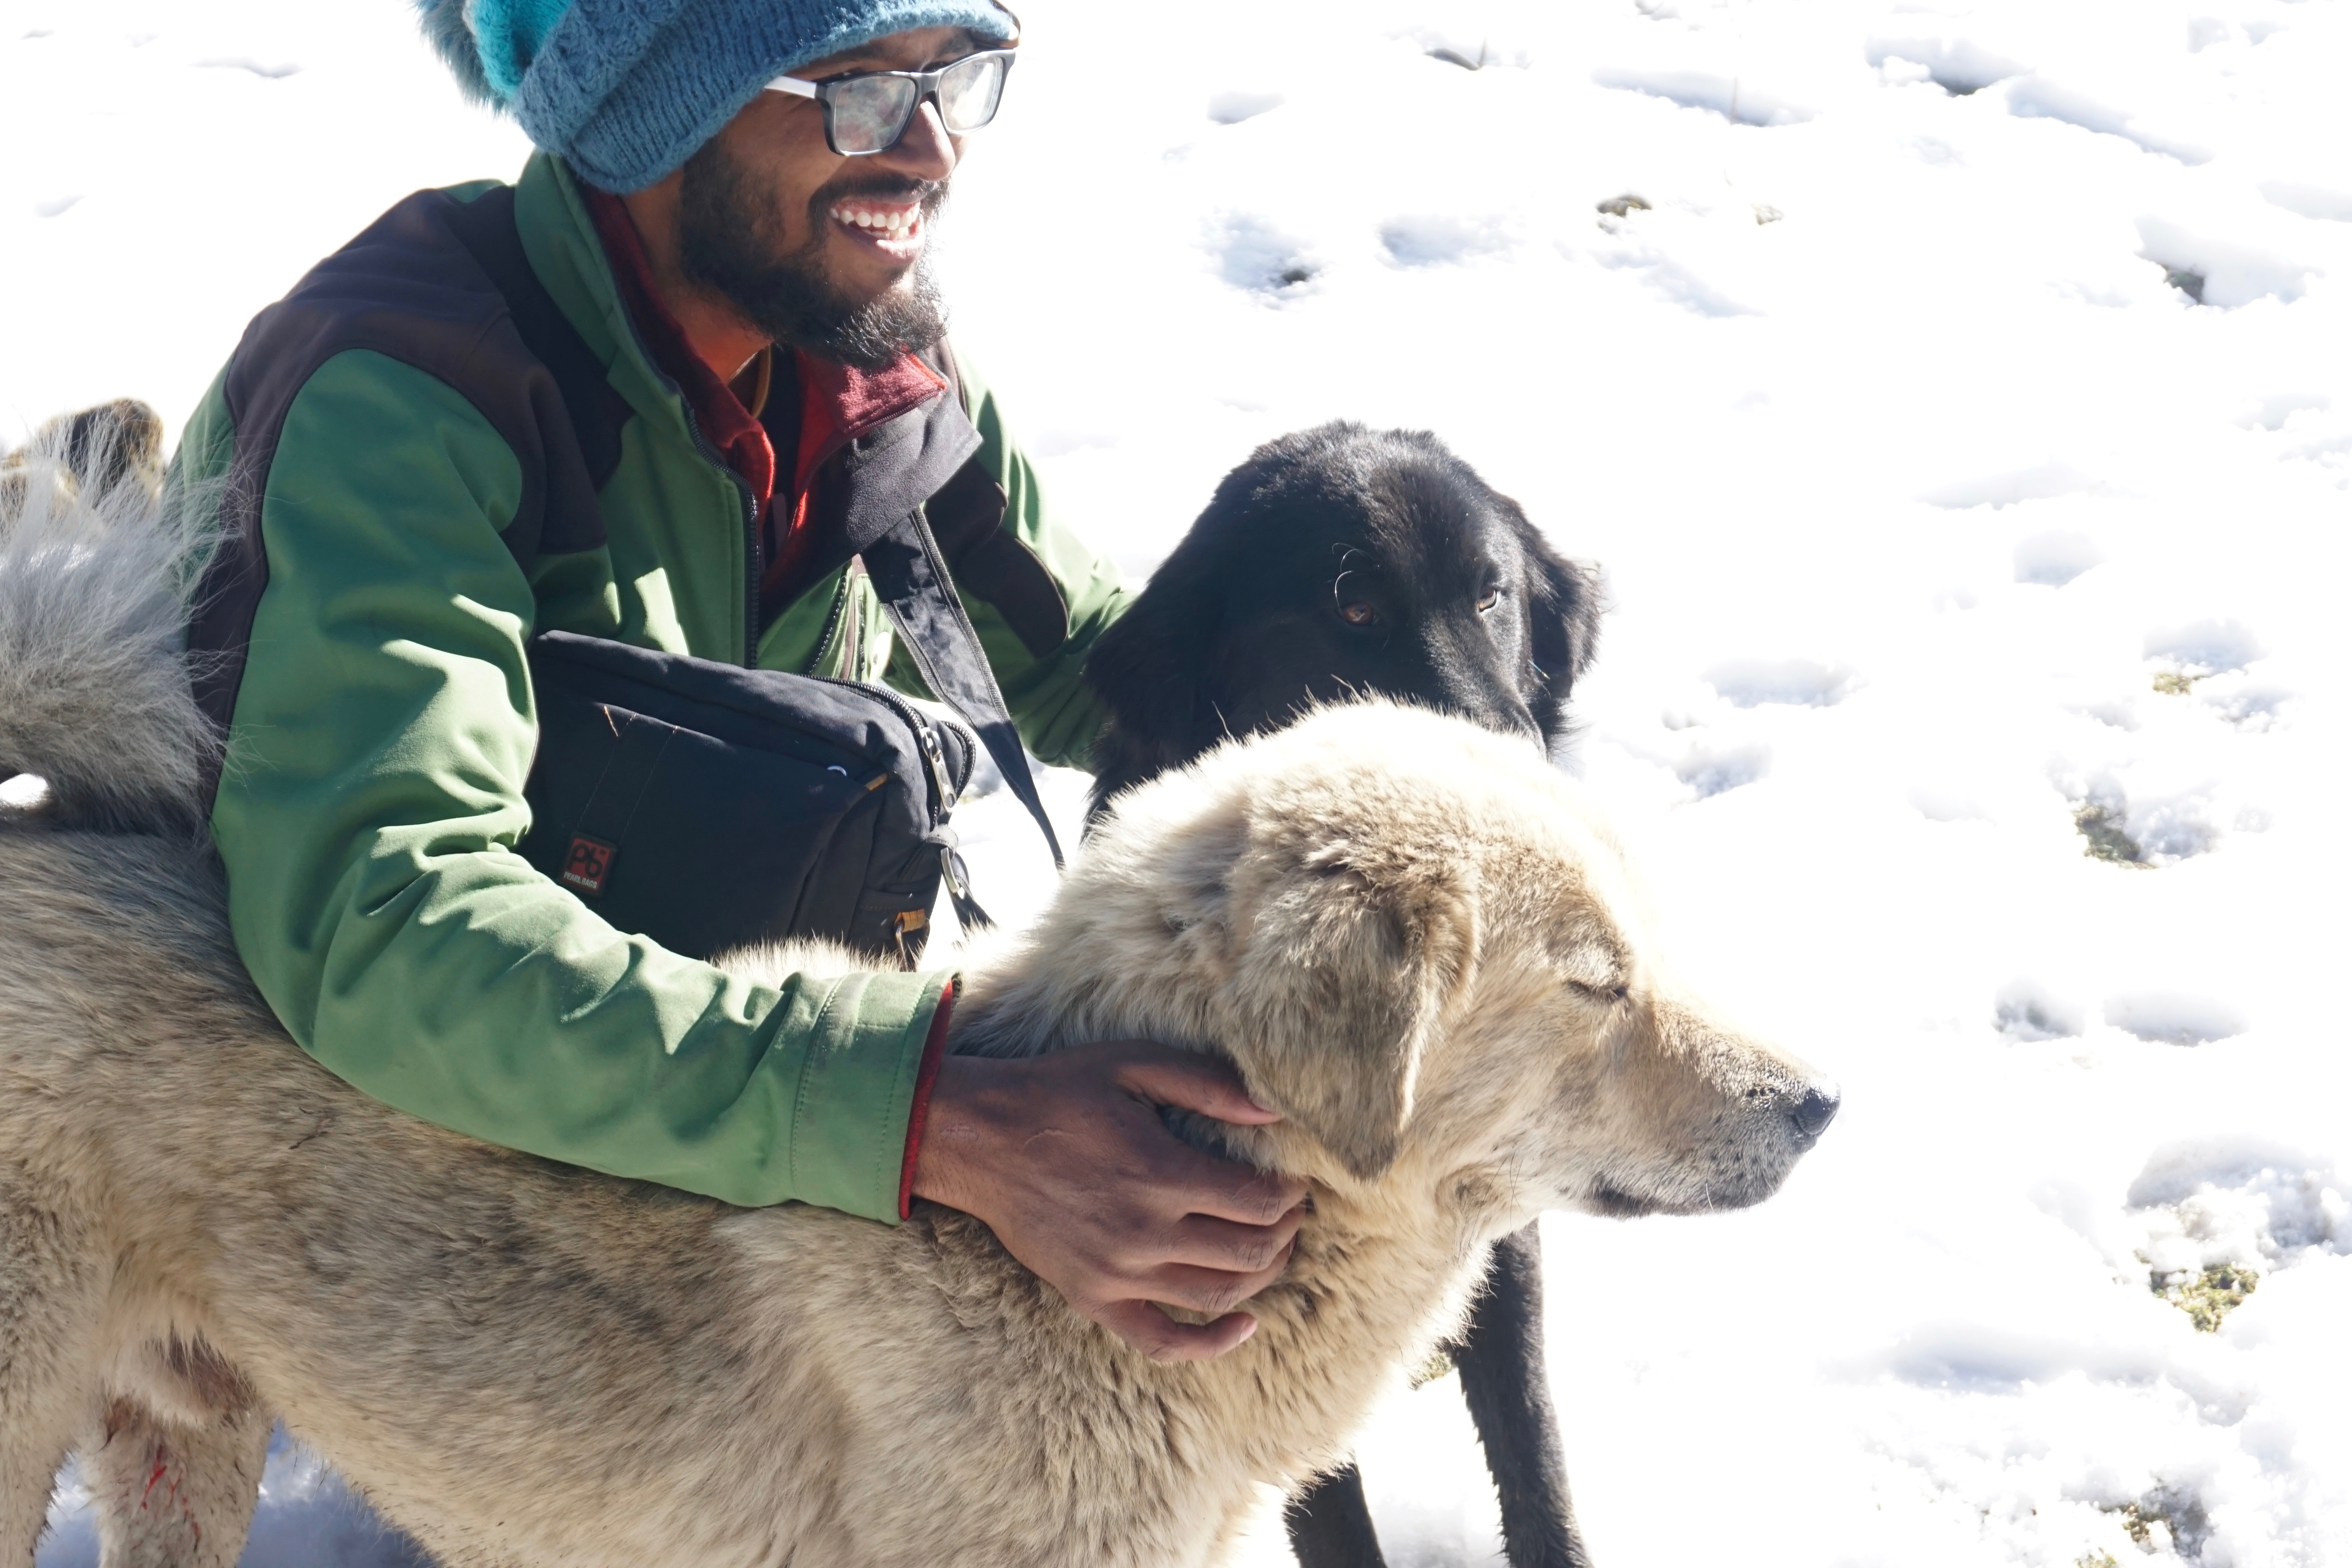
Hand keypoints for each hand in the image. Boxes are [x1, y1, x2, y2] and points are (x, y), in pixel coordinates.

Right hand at [910, 1041, 1309, 1361]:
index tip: (1292, 1180)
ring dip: (1262, 1277)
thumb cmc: (1059, 1093)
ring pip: (1219, 1297)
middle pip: (1249, 1253)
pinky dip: (1210, 1345)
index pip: (1259, 1203)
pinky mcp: (1093, 1299)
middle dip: (1284, 1233)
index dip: (1290, 1194)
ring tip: (1270, 1249)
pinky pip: (1162, 1342)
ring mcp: (1118, 1275)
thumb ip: (1208, 1085)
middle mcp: (1144, 1234)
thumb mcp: (1134, 1065)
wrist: (980, 1139)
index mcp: (1160, 1174)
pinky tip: (1244, 1326)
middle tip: (1289, 1212)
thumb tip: (1275, 1109)